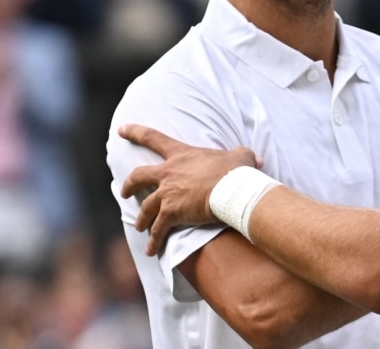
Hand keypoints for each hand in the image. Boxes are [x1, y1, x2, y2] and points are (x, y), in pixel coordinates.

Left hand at [119, 124, 259, 255]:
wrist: (233, 189)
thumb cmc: (237, 170)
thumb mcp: (240, 155)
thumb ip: (242, 156)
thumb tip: (257, 160)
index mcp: (181, 154)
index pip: (153, 138)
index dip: (135, 132)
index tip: (122, 130)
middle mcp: (169, 173)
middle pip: (138, 176)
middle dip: (129, 185)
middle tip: (125, 192)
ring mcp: (168, 193)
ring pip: (145, 208)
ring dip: (141, 219)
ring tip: (140, 227)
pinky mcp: (171, 213)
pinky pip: (157, 230)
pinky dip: (153, 241)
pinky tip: (151, 250)